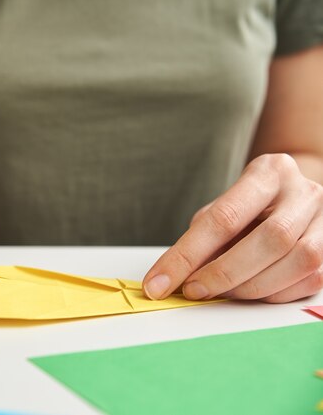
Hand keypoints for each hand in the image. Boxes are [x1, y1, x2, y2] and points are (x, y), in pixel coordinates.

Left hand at [143, 154, 322, 302]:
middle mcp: (305, 192)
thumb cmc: (249, 206)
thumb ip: (201, 239)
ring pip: (296, 261)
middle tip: (191, 291)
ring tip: (218, 293)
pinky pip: (309, 280)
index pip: (224, 218)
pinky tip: (248, 292)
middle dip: (222, 273)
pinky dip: (272, 294)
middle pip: (269, 238)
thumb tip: (171, 278)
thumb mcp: (222, 209)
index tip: (158, 283)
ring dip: (249, 287)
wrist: (293, 197)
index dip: (186, 255)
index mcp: (269, 172)